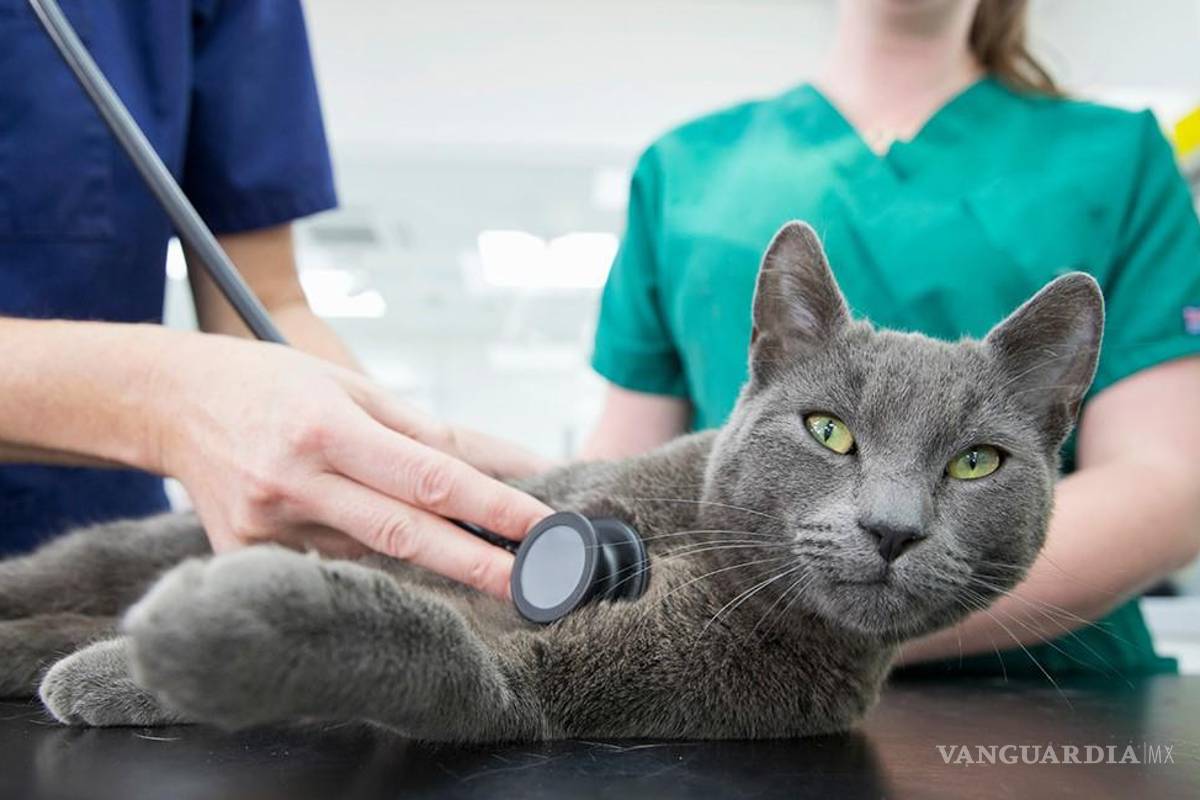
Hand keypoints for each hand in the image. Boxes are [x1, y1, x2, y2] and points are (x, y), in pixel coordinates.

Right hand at [150, 334, 554, 597]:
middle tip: (534, 585)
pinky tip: (361, 531)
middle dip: (476, 564)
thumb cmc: (274, 386)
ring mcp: (266, 528)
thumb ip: (427, 431)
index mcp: (326, 430)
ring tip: (462, 548)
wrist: (172, 403)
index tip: (540, 526)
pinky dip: (362, 554)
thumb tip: (505, 463)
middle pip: (404, 535)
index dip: (491, 506)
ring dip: (421, 554)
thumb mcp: (351, 386)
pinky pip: (328, 564)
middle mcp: (294, 483)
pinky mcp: (247, 557)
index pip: (428, 478)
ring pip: (369, 553)